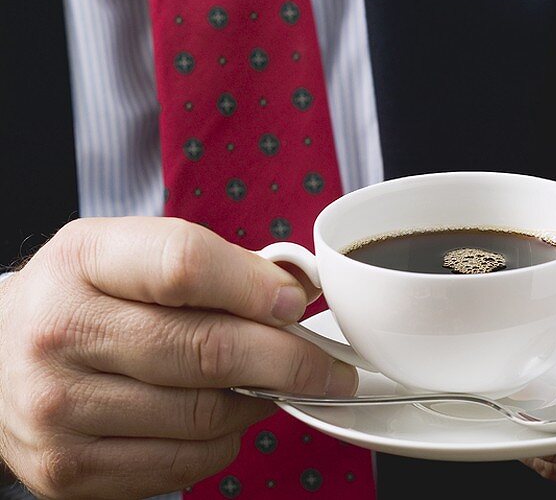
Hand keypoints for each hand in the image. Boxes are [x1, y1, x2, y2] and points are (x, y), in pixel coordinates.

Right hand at [0, 217, 357, 499]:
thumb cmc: (83, 298)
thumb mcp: (129, 253)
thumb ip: (210, 263)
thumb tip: (294, 294)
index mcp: (83, 261)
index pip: (184, 265)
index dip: (255, 287)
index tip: (298, 303)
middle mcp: (61, 333)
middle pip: (207, 350)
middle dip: (289, 360)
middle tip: (330, 368)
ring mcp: (58, 409)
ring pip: (204, 414)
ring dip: (259, 403)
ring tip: (272, 387)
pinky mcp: (67, 470)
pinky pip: (181, 464)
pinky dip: (223, 444)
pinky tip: (227, 419)